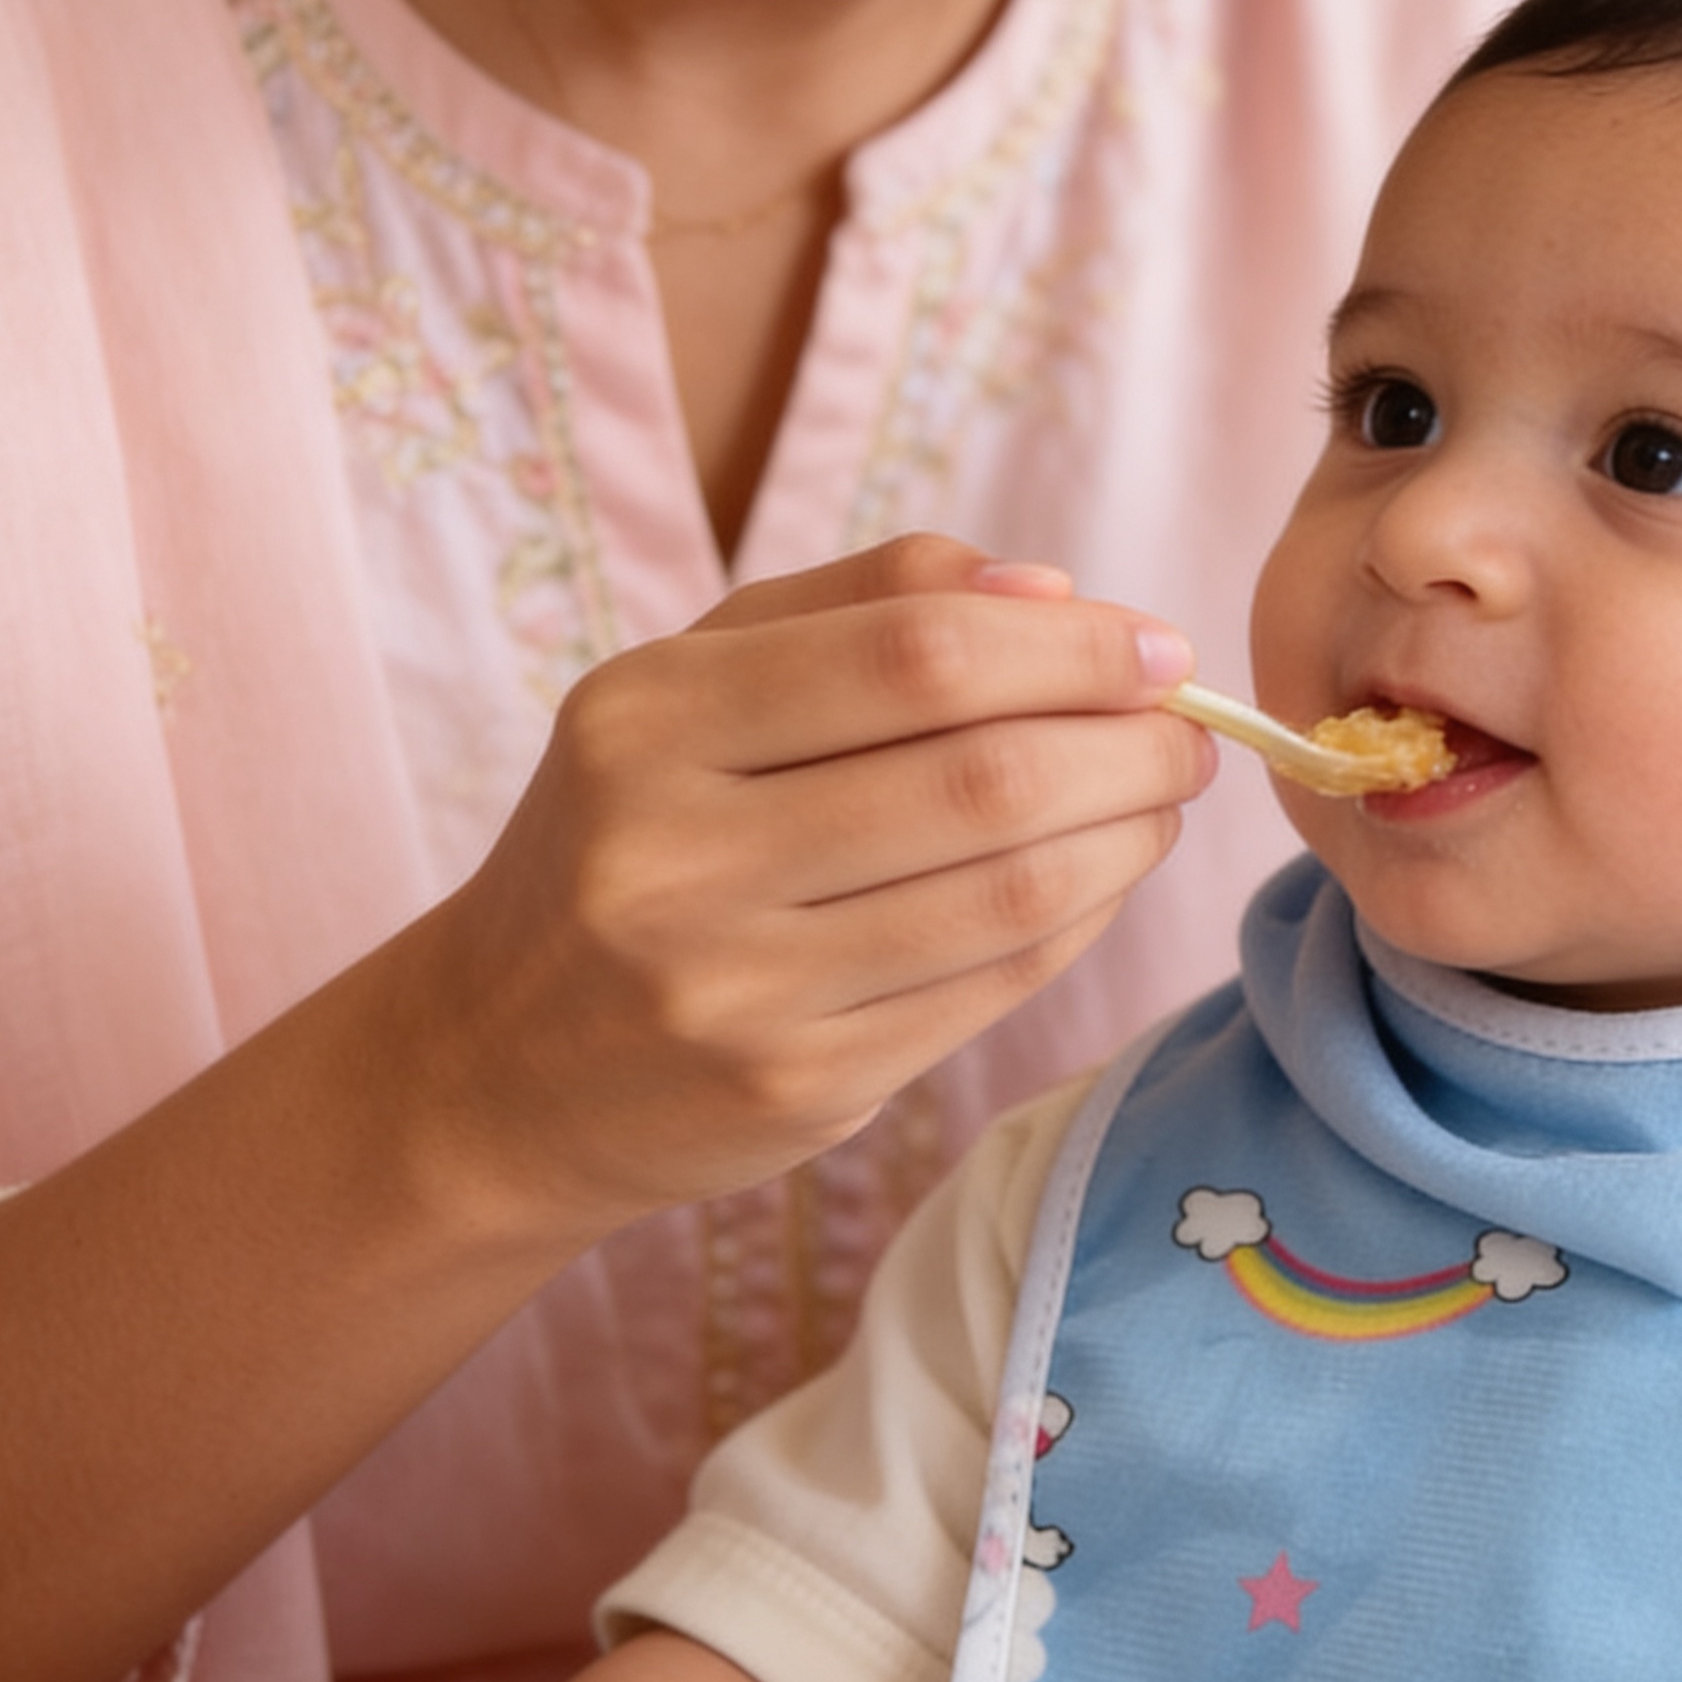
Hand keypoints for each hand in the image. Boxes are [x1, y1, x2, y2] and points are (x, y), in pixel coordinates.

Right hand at [393, 534, 1216, 1242]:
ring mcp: (736, 991)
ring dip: (1125, 837)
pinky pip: (990, 991)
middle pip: (982, 779)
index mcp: (646, 721)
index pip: (913, 656)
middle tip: (1186, 729)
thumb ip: (864, 604)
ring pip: (1008, 897)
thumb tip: (1052, 589)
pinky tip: (1098, 877)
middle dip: (1125, 745)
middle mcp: (677, 859)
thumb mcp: (693, 684)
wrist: (494, 1066)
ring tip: (1160, 798)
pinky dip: (1077, 922)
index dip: (1069, 649)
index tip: (1160, 647)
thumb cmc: (630, 832)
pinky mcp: (794, 1092)